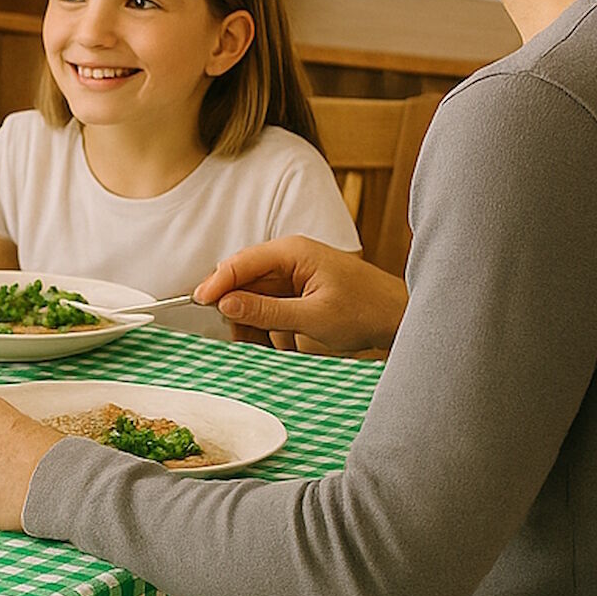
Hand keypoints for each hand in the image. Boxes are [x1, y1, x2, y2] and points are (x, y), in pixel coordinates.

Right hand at [193, 237, 407, 355]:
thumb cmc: (366, 311)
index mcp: (293, 252)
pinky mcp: (296, 290)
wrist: (398, 318)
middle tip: (239, 337)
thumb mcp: (312, 317)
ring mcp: (292, 274)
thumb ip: (266, 310)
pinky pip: (266, 306)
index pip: (240, 262)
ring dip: (252, 322)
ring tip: (267, 343)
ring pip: (251, 296)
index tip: (198, 304)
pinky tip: (280, 341)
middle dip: (235, 308)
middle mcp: (289, 258)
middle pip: (241, 280)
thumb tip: (225, 303)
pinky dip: (266, 325)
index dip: (216, 284)